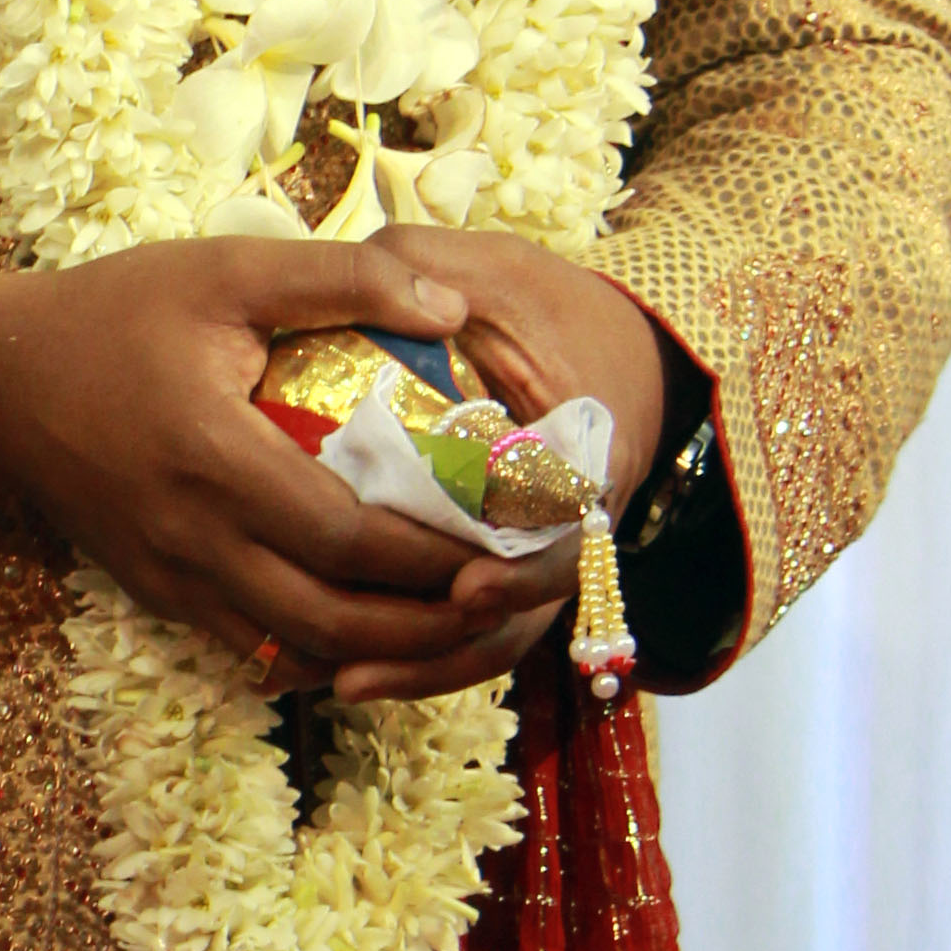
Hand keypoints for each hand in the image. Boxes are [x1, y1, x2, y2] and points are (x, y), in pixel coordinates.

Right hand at [0, 237, 520, 690]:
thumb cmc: (114, 313)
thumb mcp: (226, 269)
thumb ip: (342, 279)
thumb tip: (452, 304)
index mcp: (215, 457)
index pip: (350, 536)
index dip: (436, 552)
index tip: (503, 539)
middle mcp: (193, 538)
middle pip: (336, 618)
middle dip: (430, 621)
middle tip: (498, 593)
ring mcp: (172, 577)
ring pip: (298, 651)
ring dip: (383, 650)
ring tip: (451, 620)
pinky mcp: (158, 595)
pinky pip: (254, 648)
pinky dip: (322, 652)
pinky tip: (371, 629)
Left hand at [321, 229, 675, 708]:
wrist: (611, 343)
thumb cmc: (548, 304)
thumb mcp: (497, 270)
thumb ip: (427, 266)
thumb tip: (376, 281)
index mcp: (587, 455)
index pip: (567, 531)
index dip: (524, 568)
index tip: (468, 585)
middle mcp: (571, 524)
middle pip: (522, 611)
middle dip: (447, 648)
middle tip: (363, 668)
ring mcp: (537, 554)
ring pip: (491, 636)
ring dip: (422, 668)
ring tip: (340, 684)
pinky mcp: (502, 566)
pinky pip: (466, 629)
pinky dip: (416, 655)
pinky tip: (340, 670)